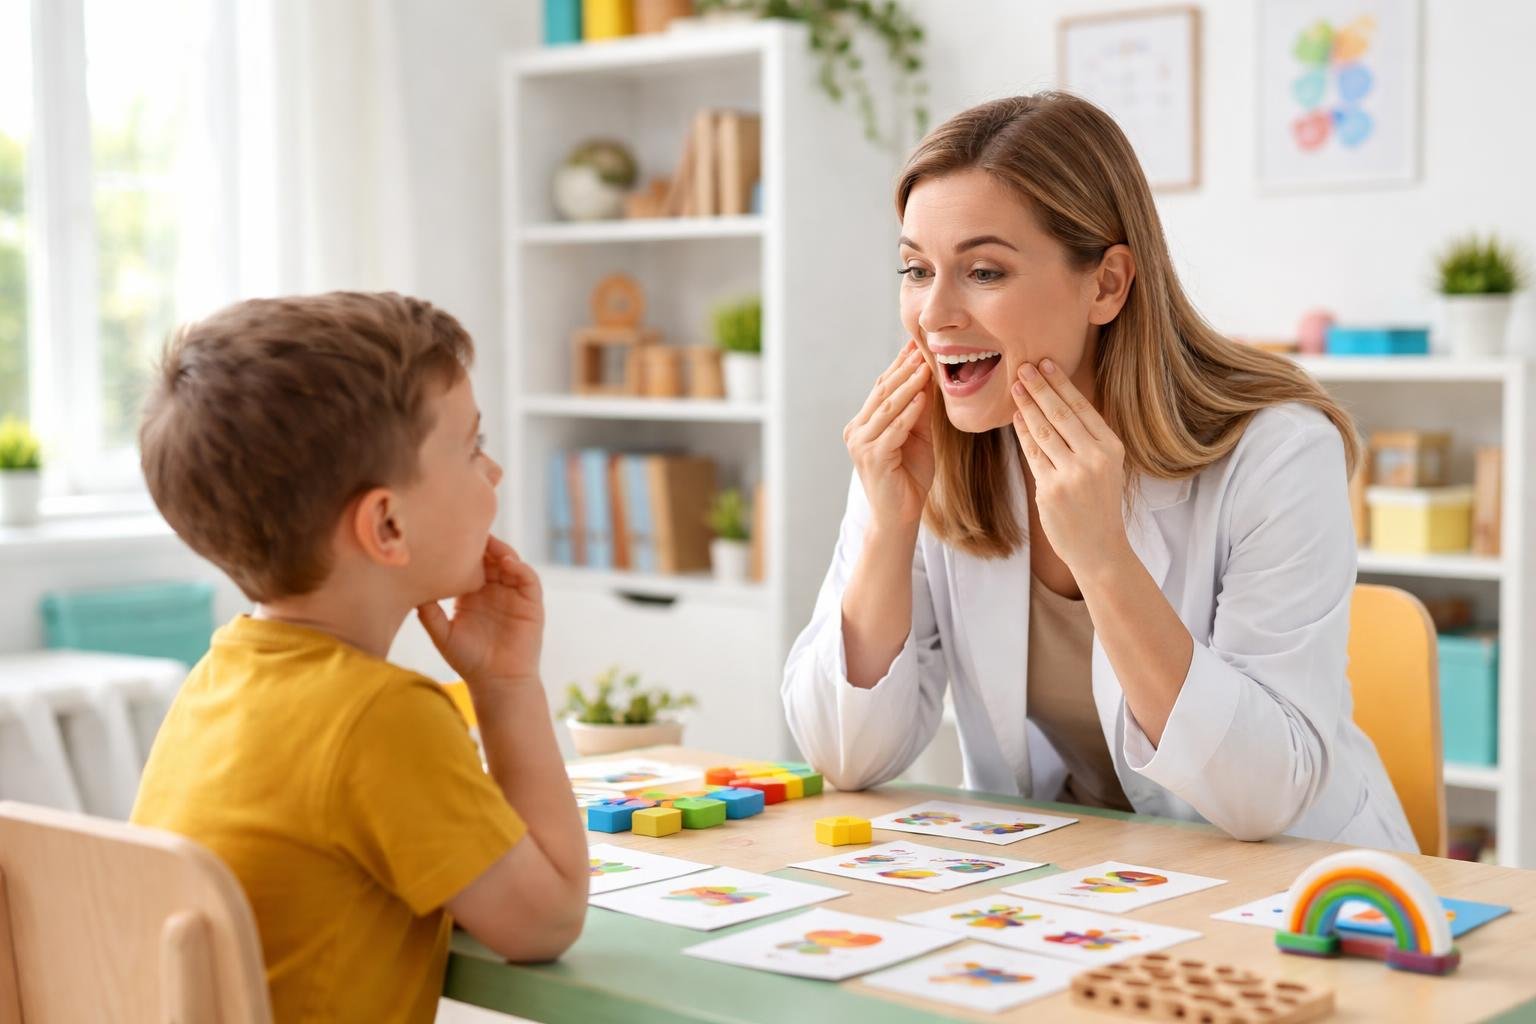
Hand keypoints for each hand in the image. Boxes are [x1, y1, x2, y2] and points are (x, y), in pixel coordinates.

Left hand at [417, 535, 543, 694]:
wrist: (497, 682)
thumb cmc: (468, 661)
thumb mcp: (442, 634)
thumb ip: (428, 612)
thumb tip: (410, 589)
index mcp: (472, 594)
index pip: (468, 563)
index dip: (461, 549)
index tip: (446, 535)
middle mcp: (494, 590)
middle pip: (490, 557)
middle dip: (481, 543)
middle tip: (468, 528)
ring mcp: (514, 594)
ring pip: (510, 562)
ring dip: (501, 550)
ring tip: (488, 542)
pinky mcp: (531, 603)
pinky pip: (528, 578)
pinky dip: (520, 567)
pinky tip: (507, 563)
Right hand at [843, 339, 934, 532]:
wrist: (898, 516)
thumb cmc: (908, 478)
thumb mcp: (917, 437)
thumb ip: (920, 412)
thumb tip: (929, 378)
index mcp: (863, 424)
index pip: (882, 388)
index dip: (899, 365)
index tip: (915, 345)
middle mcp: (857, 431)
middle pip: (883, 393)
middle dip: (904, 369)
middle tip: (922, 348)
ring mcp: (861, 444)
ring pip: (888, 407)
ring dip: (908, 385)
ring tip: (925, 367)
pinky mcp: (873, 458)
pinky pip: (894, 430)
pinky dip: (909, 413)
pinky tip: (923, 397)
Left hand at [1010, 359, 1131, 576]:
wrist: (1099, 547)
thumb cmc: (1099, 503)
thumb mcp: (1106, 467)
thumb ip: (1088, 439)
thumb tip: (1058, 402)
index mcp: (1112, 448)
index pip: (1082, 407)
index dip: (1061, 384)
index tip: (1046, 363)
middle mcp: (1095, 458)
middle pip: (1060, 414)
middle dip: (1039, 387)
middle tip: (1022, 367)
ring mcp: (1072, 475)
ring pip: (1043, 431)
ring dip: (1027, 406)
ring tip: (1015, 387)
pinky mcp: (1051, 490)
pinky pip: (1032, 454)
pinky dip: (1022, 433)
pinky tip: (1016, 418)